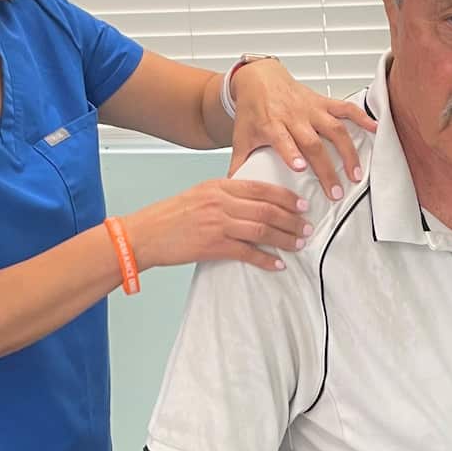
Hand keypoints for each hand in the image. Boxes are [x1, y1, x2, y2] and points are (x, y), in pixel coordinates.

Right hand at [124, 180, 312, 274]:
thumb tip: (251, 203)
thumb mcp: (199, 194)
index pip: (261, 188)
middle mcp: (221, 202)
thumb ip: (225, 195)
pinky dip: (266, 259)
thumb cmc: (169, 216)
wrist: (144, 234)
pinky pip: (247, 253)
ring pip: (262, 230)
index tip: (301, 205)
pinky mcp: (214, 246)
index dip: (286, 197)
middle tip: (306, 227)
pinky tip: (277, 264)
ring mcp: (218, 223)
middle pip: (267, 209)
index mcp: (219, 186)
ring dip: (285, 238)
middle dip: (292, 219)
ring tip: (298, 244)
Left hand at [228, 59, 375, 201]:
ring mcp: (311, 109)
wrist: (259, 79)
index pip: (282, 139)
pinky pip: (345, 108)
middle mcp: (293, 116)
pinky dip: (361, 117)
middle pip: (313, 143)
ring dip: (348, 151)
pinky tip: (375, 129)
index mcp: (271, 124)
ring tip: (357, 173)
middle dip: (326, 168)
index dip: (291, 152)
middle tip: (336, 191)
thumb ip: (239, 164)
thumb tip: (232, 188)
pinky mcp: (323, 102)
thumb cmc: (252, 111)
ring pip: (334, 129)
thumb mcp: (241, 137)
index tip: (301, 168)